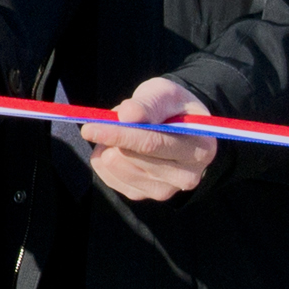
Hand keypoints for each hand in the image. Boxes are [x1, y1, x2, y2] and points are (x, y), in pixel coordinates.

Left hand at [88, 71, 218, 205]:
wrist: (177, 128)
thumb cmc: (173, 108)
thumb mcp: (167, 94)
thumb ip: (149, 103)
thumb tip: (127, 115)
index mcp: (200, 149)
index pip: (152, 144)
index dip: (119, 135)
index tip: (89, 128)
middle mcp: (186, 177)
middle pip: (130, 158)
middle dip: (113, 134)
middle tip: (120, 117)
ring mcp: (163, 191)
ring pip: (115, 167)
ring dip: (111, 144)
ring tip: (129, 131)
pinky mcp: (142, 195)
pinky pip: (107, 176)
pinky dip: (107, 156)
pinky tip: (123, 147)